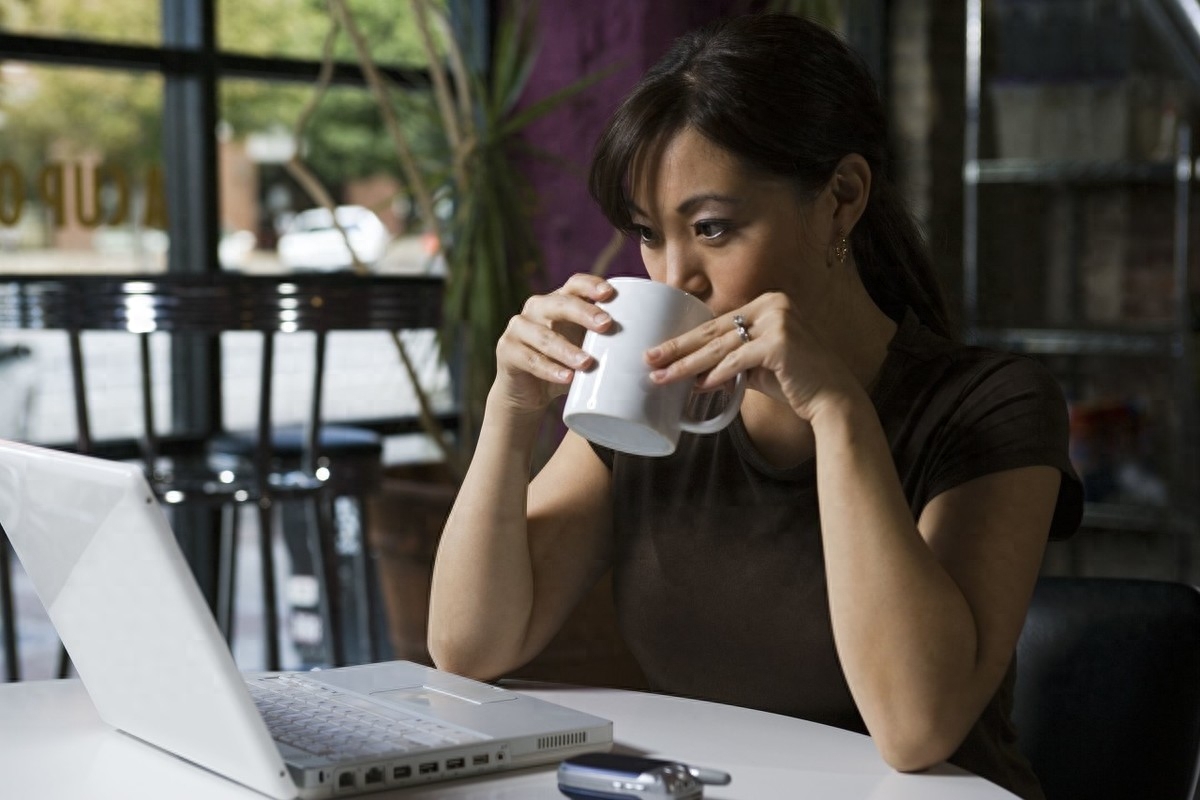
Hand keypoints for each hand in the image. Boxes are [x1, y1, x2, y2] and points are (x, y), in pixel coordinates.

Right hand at [491, 274, 613, 417]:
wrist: (529, 392)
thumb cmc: (566, 365)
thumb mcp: (587, 348)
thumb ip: (607, 341)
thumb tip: (654, 342)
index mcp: (558, 301)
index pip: (574, 284)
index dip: (590, 285)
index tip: (610, 294)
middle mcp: (536, 308)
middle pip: (559, 303)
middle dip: (583, 313)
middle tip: (606, 325)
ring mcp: (518, 328)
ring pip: (543, 335)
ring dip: (567, 349)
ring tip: (588, 363)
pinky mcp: (506, 350)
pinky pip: (529, 359)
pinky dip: (549, 369)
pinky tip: (566, 378)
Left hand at [643, 291, 860, 421]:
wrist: (833, 398)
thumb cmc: (796, 383)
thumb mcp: (759, 365)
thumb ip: (732, 361)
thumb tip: (696, 373)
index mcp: (768, 303)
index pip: (717, 323)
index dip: (687, 339)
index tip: (660, 352)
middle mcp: (772, 304)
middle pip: (713, 330)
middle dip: (677, 347)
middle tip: (648, 359)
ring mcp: (778, 320)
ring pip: (721, 346)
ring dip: (688, 365)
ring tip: (662, 376)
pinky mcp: (780, 341)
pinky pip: (738, 360)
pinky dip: (717, 375)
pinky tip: (698, 387)